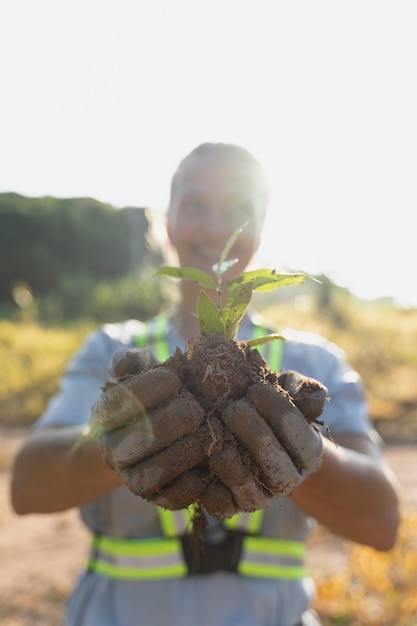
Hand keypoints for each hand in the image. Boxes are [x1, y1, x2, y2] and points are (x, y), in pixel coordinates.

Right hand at [90, 348, 206, 507]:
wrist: (136, 439)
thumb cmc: (143, 397)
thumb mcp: (133, 373)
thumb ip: (130, 361)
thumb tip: (132, 360)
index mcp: (104, 413)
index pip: (126, 399)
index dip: (154, 385)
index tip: (176, 378)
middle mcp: (112, 449)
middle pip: (145, 435)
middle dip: (178, 418)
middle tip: (198, 407)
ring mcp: (131, 476)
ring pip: (158, 470)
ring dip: (189, 449)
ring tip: (207, 432)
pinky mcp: (153, 497)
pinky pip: (173, 496)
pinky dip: (195, 481)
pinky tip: (210, 459)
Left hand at [210, 372, 325, 508]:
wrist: (251, 436)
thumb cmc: (269, 408)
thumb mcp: (288, 392)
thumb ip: (300, 388)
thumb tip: (305, 396)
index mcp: (309, 453)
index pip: (301, 438)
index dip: (279, 412)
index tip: (255, 388)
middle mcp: (290, 480)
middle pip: (278, 468)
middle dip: (255, 436)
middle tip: (232, 409)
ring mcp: (263, 497)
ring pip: (253, 492)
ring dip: (234, 466)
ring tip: (217, 438)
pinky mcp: (235, 506)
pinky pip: (225, 507)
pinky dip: (214, 492)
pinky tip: (205, 464)